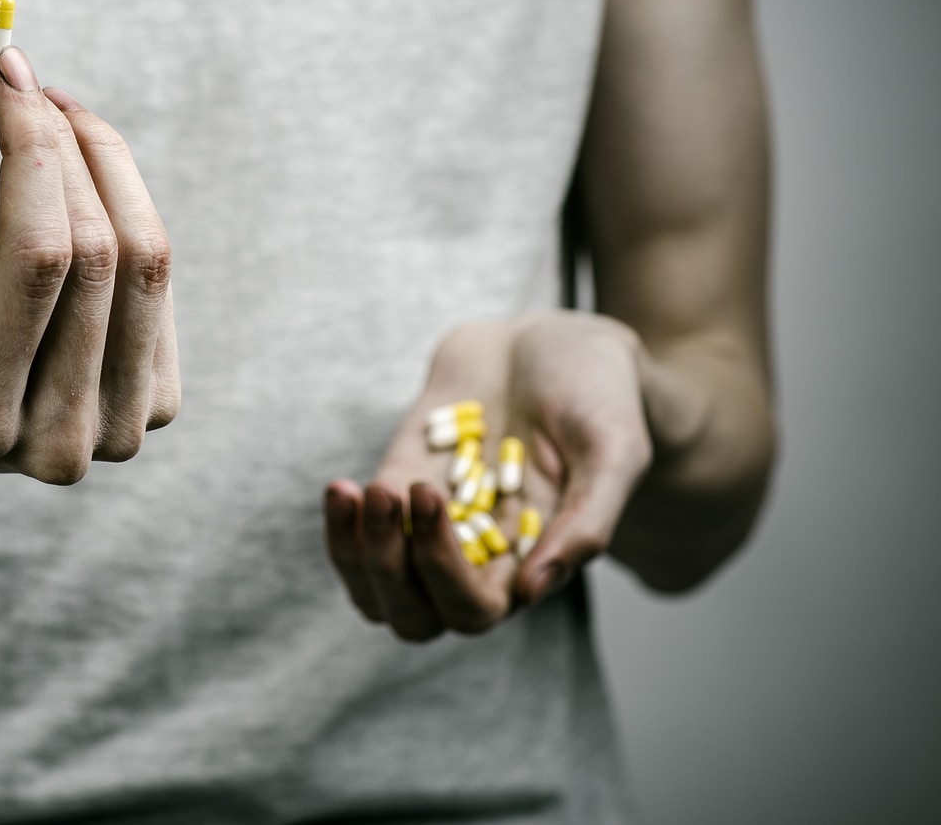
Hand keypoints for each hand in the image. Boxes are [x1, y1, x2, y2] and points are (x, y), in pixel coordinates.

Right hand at [0, 44, 179, 485]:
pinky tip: (80, 185)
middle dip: (64, 146)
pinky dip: (125, 209)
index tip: (6, 70)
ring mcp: (115, 436)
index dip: (32, 149)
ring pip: (145, 261)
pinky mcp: (156, 409)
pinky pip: (158, 279)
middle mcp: (53, 445)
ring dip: (105, 165)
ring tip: (56, 118)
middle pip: (96, 254)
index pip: (35, 257)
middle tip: (26, 84)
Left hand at [323, 312, 653, 639]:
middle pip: (417, 615)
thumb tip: (531, 591)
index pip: (475, 610)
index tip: (434, 497)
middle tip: (400, 492)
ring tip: (359, 491)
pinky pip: (359, 533)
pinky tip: (342, 490)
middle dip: (391, 570)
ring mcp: (433, 521)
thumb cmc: (596, 393)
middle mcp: (477, 554)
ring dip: (356, 554)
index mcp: (529, 560)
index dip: (445, 577)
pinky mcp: (400, 483)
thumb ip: (586, 522)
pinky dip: (342, 523)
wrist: (551, 339)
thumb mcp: (614, 451)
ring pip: (378, 587)